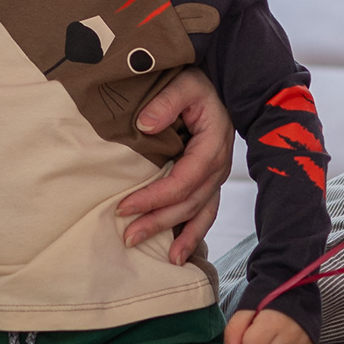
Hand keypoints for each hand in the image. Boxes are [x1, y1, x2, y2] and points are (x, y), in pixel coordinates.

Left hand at [121, 69, 233, 262]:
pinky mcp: (211, 181)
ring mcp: (217, 176)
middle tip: (129, 237)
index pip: (183, 180)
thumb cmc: (197, 84)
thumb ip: (167, 102)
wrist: (215, 86)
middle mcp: (218, 166)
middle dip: (160, 222)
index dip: (155, 197)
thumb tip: (143, 125)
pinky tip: (182, 253)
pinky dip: (196, 233)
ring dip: (182, 236)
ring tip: (166, 260)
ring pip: (200, 212)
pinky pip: (206, 212)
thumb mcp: (184, 84)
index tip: (124, 207)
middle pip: (190, 202)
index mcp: (213, 144)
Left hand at [224, 303, 313, 343]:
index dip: (246, 339)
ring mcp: (301, 343)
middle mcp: (290, 335)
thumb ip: (234, 329)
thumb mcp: (247, 307)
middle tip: (258, 336)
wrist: (298, 289)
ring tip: (269, 340)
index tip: (250, 329)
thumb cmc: (270, 296)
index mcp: (273, 321)